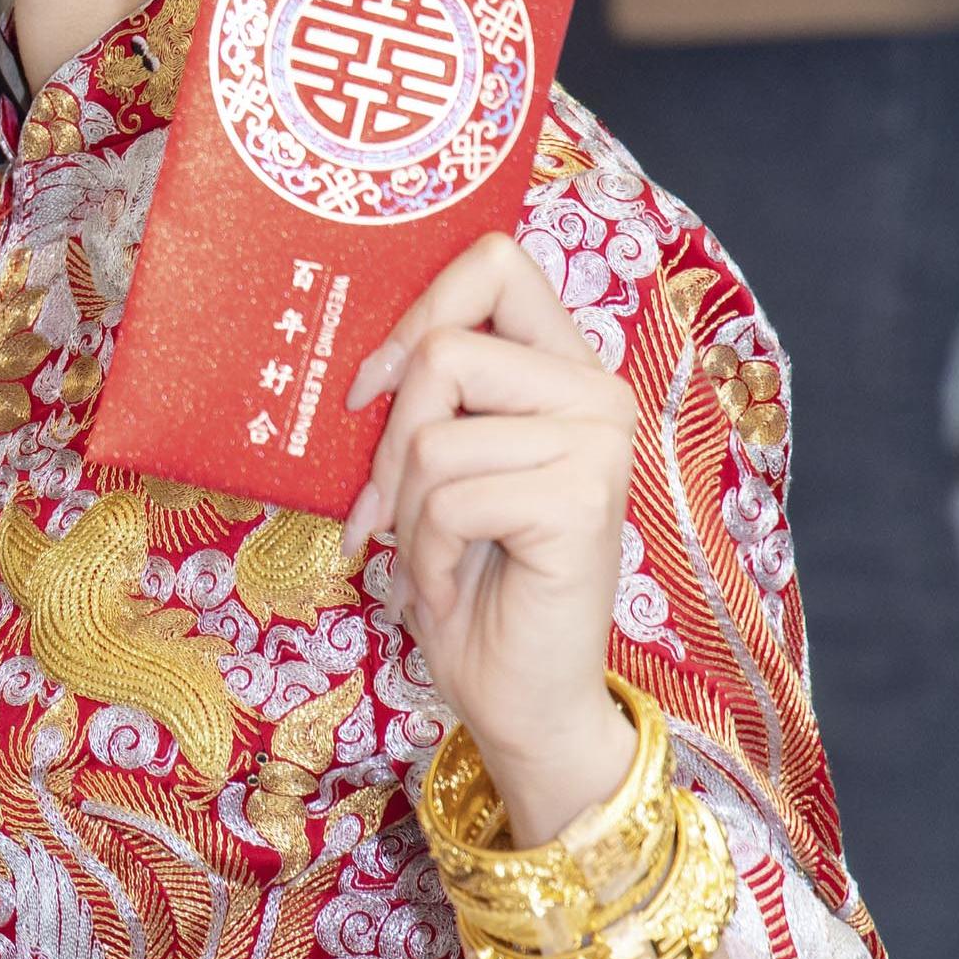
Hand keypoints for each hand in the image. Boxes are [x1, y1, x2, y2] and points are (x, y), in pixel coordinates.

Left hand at [341, 236, 636, 842]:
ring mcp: (598, 442)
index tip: (367, 390)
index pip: (494, 263)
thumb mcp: (434, 473)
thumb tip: (360, 359)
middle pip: (443, 353)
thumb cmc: (470, 582)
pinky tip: (454, 587)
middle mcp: (596, 392)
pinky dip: (425, 554)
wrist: (521, 696)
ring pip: (433, 437)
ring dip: (406, 517)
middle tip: (391, 515)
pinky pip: (449, 498)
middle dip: (388, 446)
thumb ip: (422, 398)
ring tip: (435, 560)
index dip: (416, 312)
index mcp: (563, 369)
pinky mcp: (582, 499)